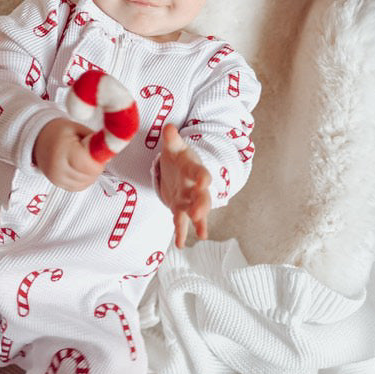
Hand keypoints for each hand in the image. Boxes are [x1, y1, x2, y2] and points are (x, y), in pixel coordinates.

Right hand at [33, 117, 103, 190]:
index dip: (99, 161)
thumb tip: (109, 154)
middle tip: (93, 155)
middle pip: (89, 176)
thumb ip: (95, 140)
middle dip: (96, 167)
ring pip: (85, 183)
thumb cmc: (60, 132)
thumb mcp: (79, 129)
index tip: (100, 153)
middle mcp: (58, 167)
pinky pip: (78, 187)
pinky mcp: (57, 184)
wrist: (38, 139)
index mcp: (63, 150)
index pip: (88, 165)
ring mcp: (56, 178)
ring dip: (91, 174)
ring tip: (86, 160)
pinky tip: (81, 168)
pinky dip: (84, 179)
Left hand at [158, 123, 210, 248]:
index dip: (202, 176)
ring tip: (201, 235)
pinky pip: (181, 222)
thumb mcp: (174, 147)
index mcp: (193, 169)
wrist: (179, 169)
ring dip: (198, 221)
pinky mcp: (180, 209)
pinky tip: (180, 244)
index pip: (200, 172)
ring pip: (195, 212)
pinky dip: (181, 233)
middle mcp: (194, 187)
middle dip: (202, 205)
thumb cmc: (178, 156)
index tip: (206, 180)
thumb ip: (171, 139)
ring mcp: (189, 200)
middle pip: (202, 197)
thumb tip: (168, 128)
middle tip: (199, 214)